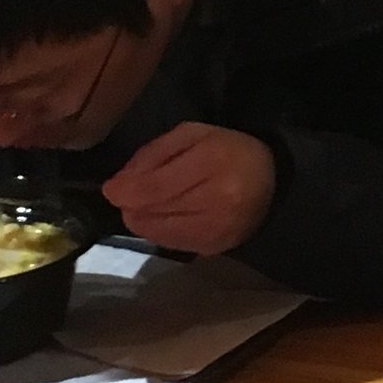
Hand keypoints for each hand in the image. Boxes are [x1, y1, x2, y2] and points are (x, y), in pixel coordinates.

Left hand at [102, 123, 277, 257]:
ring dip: (143, 220)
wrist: (272, 181)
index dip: (125, 191)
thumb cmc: (228, 150)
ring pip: (158, 232)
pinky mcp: (214, 248)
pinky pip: (171, 244)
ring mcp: (216, 229)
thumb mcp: (192, 135)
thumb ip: (153, 154)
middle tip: (128, 195)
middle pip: (153, 211)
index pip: (154, 187)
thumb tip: (118, 185)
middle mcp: (216, 200)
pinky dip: (158, 231)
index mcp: (211, 163)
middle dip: (132, 204)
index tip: (110, 189)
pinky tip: (162, 218)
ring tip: (144, 206)